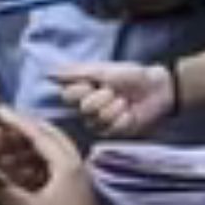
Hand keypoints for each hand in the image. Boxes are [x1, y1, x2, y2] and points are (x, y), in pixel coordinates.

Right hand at [0, 109, 98, 204]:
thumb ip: (1, 188)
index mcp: (68, 166)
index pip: (39, 135)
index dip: (16, 123)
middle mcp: (76, 168)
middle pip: (47, 138)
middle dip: (21, 132)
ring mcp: (76, 182)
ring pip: (48, 155)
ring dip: (24, 149)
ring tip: (1, 150)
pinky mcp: (71, 195)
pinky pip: (49, 170)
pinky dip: (31, 165)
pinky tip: (14, 170)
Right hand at [52, 62, 174, 138]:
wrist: (155, 87)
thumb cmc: (130, 75)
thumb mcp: (102, 70)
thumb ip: (75, 73)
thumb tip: (49, 73)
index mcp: (82, 93)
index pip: (67, 96)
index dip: (82, 90)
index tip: (95, 83)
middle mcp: (87, 110)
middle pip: (84, 108)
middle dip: (103, 97)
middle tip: (115, 91)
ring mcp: (100, 123)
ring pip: (99, 119)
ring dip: (116, 106)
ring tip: (125, 101)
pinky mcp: (114, 134)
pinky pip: (112, 128)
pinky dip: (124, 117)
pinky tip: (130, 113)